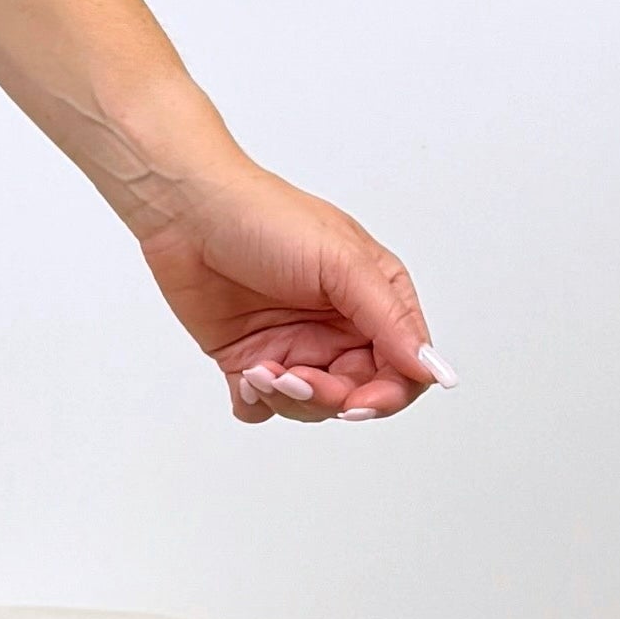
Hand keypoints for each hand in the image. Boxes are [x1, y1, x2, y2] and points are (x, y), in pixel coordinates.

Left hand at [134, 154, 452, 424]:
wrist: (187, 211)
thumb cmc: (265, 218)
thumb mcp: (341, 262)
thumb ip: (389, 319)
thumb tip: (432, 369)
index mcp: (374, 299)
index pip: (403, 368)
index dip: (387, 395)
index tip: (357, 403)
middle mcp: (338, 327)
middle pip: (357, 394)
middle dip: (326, 397)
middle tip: (293, 377)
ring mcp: (294, 344)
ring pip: (310, 407)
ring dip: (287, 398)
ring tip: (260, 369)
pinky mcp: (249, 358)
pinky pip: (263, 407)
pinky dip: (256, 402)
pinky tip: (244, 373)